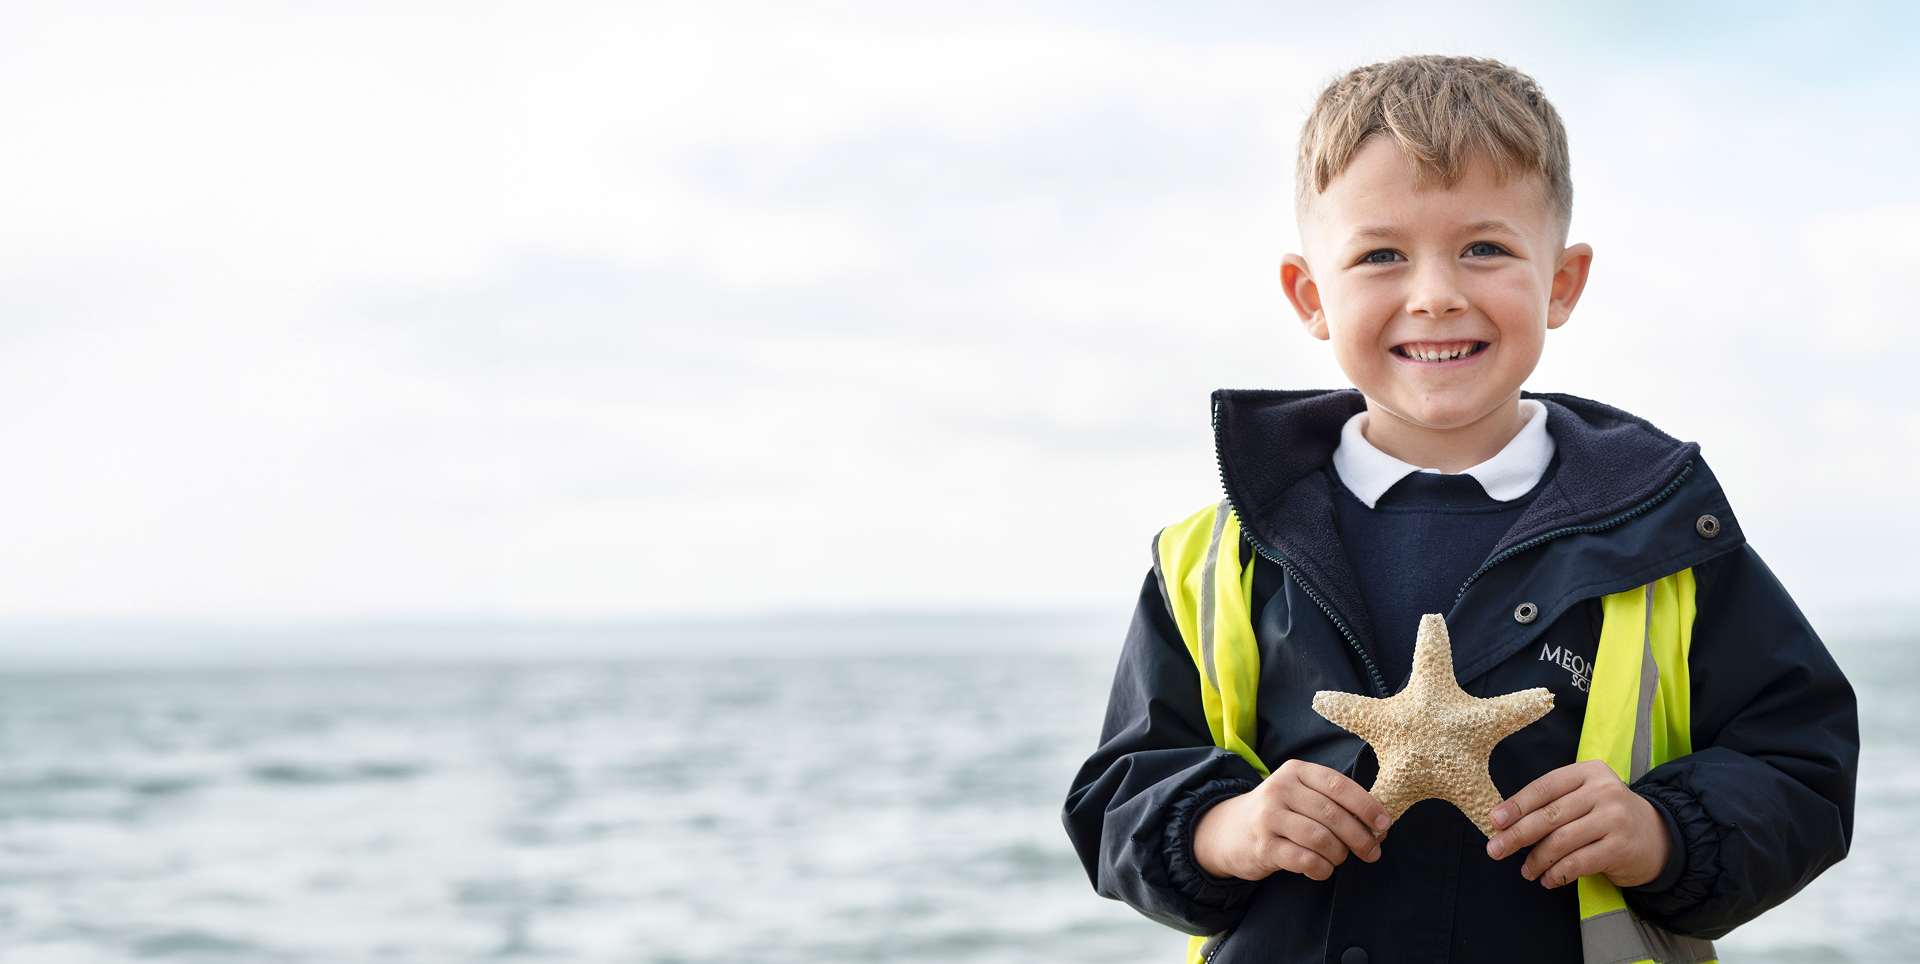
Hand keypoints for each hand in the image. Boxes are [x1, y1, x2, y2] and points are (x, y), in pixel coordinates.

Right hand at [1192, 759, 1390, 881]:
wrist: (1229, 830)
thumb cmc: (1279, 813)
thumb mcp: (1301, 795)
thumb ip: (1336, 803)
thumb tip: (1380, 826)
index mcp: (1296, 771)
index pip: (1339, 785)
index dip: (1367, 806)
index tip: (1384, 825)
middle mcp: (1280, 789)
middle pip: (1333, 814)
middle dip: (1360, 837)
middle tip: (1372, 852)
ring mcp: (1269, 817)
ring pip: (1321, 838)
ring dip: (1340, 854)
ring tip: (1341, 859)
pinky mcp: (1263, 846)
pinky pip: (1304, 860)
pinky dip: (1322, 868)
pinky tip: (1322, 868)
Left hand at [1484, 759, 1671, 888]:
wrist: (1657, 837)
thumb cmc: (1607, 816)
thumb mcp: (1584, 797)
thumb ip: (1551, 803)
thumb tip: (1504, 823)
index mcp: (1589, 771)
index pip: (1544, 787)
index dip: (1516, 805)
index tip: (1495, 821)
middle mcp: (1604, 791)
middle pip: (1549, 815)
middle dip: (1517, 835)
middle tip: (1495, 850)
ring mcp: (1615, 818)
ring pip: (1561, 841)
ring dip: (1536, 860)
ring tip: (1527, 871)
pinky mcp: (1621, 847)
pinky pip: (1577, 863)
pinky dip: (1557, 873)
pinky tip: (1548, 879)